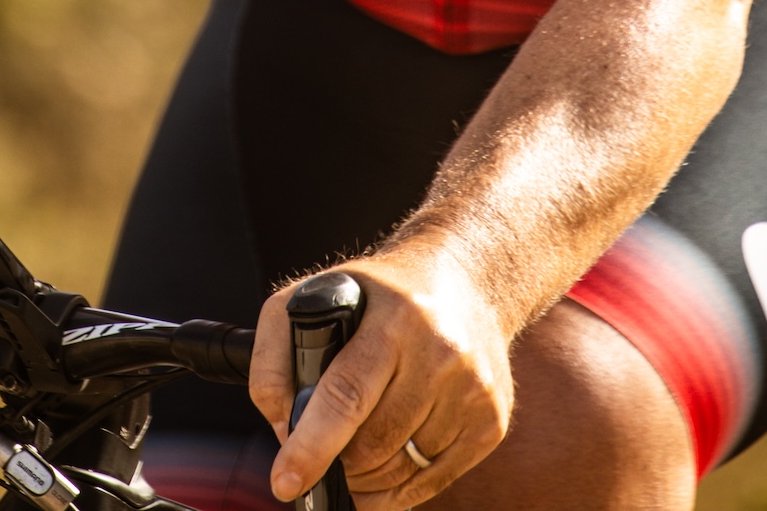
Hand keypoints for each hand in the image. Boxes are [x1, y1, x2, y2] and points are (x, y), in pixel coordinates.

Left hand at [249, 240, 513, 504]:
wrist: (466, 280)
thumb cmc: (377, 294)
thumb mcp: (313, 294)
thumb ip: (275, 356)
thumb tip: (283, 429)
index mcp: (394, 318)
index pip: (346, 396)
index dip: (312, 447)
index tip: (285, 482)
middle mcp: (441, 352)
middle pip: (373, 444)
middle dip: (338, 461)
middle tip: (323, 454)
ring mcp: (472, 390)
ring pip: (402, 469)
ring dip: (368, 476)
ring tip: (355, 451)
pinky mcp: (491, 421)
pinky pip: (434, 480)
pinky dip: (401, 485)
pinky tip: (387, 460)